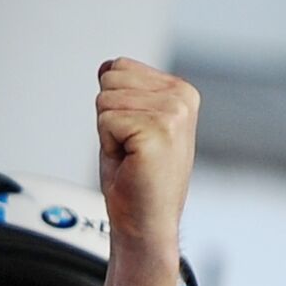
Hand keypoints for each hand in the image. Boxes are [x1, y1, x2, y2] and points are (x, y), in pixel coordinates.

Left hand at [96, 58, 199, 253]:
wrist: (145, 220)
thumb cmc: (135, 178)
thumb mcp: (127, 123)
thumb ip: (122, 92)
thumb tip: (106, 66)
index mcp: (179, 90)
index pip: (118, 67)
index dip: (111, 106)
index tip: (130, 134)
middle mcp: (181, 97)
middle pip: (109, 81)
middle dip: (107, 117)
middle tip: (128, 148)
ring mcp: (173, 113)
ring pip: (104, 101)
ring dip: (107, 133)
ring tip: (130, 156)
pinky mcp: (158, 130)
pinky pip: (105, 121)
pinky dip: (108, 145)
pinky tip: (130, 162)